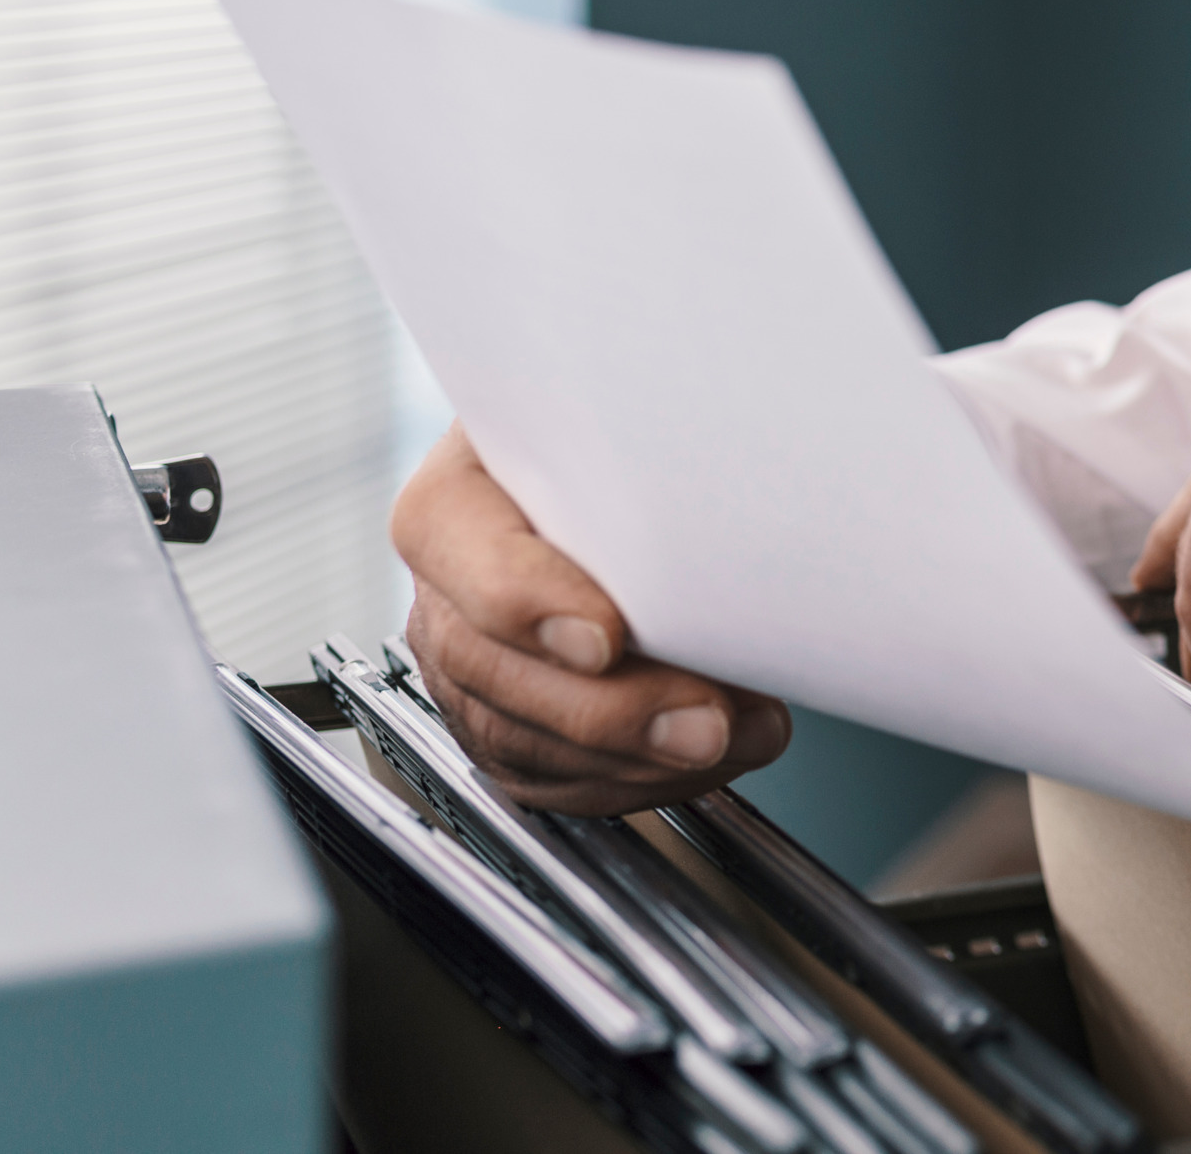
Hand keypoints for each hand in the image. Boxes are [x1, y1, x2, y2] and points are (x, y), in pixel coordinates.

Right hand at [390, 424, 792, 815]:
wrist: (646, 478)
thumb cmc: (640, 433)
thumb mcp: (639, 412)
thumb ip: (655, 443)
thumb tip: (732, 485)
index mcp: (463, 483)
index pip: (450, 536)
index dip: (521, 597)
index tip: (607, 635)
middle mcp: (447, 577)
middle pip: (485, 663)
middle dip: (608, 711)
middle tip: (707, 720)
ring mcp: (467, 656)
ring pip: (517, 738)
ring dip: (638, 757)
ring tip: (743, 731)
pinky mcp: (507, 719)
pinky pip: (551, 777)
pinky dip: (638, 780)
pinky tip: (715, 753)